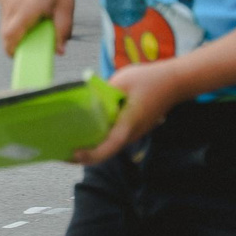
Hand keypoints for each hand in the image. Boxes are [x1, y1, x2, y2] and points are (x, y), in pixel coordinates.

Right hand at [0, 0, 77, 58]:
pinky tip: (30, 4)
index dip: (11, 50)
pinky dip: (15, 13)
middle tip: (30, 41)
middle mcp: (11, 2)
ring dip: (15, 26)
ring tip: (34, 18)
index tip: (18, 56)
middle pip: (5, 32)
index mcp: (27, 8)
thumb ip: (62, 30)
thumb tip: (59, 51)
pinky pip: (6, 8)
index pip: (10, 37)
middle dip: (15, 40)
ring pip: (5, 20)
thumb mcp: (66, 5)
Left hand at [69, 58, 190, 164]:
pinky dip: (97, 139)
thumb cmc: (150, 79)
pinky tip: (83, 130)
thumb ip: (103, 92)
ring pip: (108, 147)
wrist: (176, 82)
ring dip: (88, 148)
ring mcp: (132, 134)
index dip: (89, 154)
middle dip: (82, 156)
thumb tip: (84, 101)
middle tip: (59, 150)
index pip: (108, 148)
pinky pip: (112, 138)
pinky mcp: (131, 129)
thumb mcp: (123, 80)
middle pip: (104, 153)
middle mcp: (130, 134)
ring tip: (66, 141)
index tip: (72, 152)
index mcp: (128, 124)